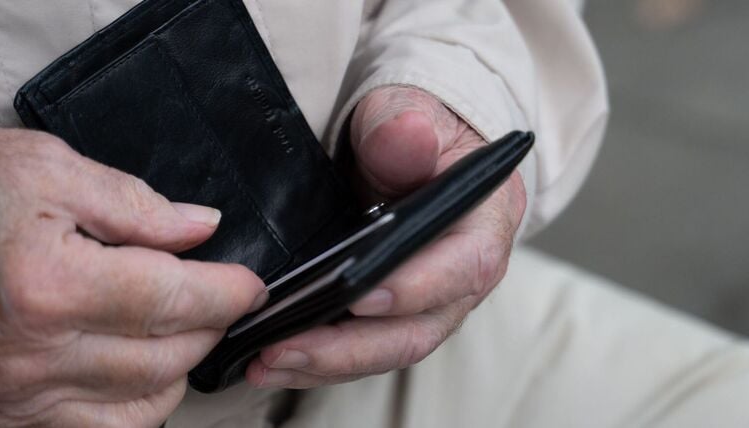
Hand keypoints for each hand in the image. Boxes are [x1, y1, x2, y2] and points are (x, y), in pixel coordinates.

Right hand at [0, 128, 265, 426]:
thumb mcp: (49, 170)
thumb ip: (136, 204)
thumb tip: (201, 228)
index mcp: (50, 284)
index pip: (172, 299)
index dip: (227, 292)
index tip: (248, 285)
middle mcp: (35, 354)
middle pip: (165, 356)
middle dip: (209, 325)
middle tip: (213, 296)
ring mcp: (17, 397)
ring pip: (141, 407)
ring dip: (177, 368)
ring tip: (174, 328)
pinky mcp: (1, 419)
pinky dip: (133, 406)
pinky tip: (135, 369)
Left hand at [246, 86, 525, 387]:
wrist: (410, 144)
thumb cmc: (417, 128)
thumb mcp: (410, 111)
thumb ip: (405, 127)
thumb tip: (407, 135)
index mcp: (484, 224)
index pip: (463, 267)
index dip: (414, 288)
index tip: (358, 297)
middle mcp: (464, 277)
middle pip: (416, 330)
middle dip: (349, 348)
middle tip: (286, 348)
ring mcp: (430, 304)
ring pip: (384, 350)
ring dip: (324, 364)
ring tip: (264, 364)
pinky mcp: (395, 317)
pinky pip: (362, 350)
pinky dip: (318, 360)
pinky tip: (272, 361)